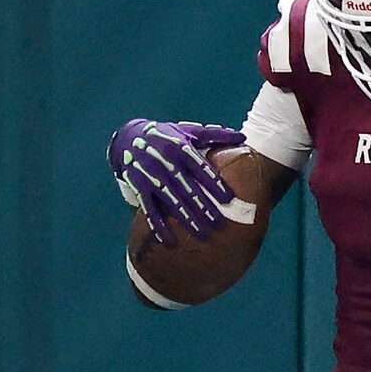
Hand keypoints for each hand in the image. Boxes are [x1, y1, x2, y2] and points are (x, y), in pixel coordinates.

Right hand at [108, 119, 243, 244]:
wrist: (128, 137)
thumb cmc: (166, 136)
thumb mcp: (188, 131)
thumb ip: (214, 135)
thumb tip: (242, 135)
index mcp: (179, 147)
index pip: (200, 167)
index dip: (214, 182)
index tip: (229, 198)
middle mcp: (164, 161)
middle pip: (186, 187)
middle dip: (202, 206)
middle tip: (218, 223)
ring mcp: (150, 175)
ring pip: (169, 200)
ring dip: (185, 218)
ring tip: (201, 234)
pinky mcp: (138, 186)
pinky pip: (148, 208)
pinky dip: (157, 225)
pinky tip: (168, 240)